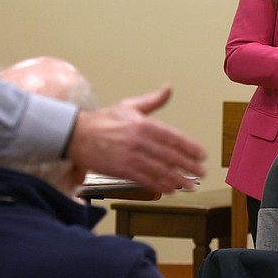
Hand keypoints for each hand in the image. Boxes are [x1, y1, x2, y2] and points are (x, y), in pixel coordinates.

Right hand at [68, 85, 205, 193]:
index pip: (174, 138)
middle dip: (189, 166)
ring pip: (161, 171)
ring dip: (178, 179)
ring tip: (190, 185)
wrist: (76, 135)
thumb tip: (168, 88)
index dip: (190, 148)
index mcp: (143, 124)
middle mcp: (139, 141)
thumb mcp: (128, 105)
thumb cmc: (101, 120)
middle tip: (201, 172)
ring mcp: (131, 157)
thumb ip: (152, 100)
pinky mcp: (122, 170)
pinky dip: (160, 186)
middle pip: (171, 156)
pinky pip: (146, 180)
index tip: (202, 155)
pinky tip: (170, 189)